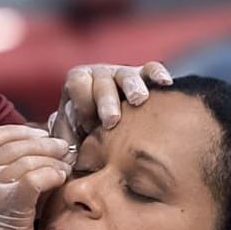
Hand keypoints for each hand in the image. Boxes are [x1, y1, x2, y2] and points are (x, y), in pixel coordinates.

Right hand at [0, 125, 73, 229]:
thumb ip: (6, 176)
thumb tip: (43, 151)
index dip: (21, 132)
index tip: (42, 135)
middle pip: (12, 145)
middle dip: (43, 144)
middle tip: (64, 148)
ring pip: (26, 160)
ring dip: (51, 160)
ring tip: (65, 166)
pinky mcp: (1, 205)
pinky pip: (34, 178)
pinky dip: (51, 175)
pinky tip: (60, 179)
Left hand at [48, 62, 172, 141]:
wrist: (106, 129)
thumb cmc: (85, 135)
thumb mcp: (70, 139)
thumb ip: (65, 145)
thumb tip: (66, 160)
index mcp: (78, 84)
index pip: (77, 82)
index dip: (83, 103)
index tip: (89, 125)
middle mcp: (99, 74)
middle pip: (102, 81)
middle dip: (106, 101)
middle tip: (111, 120)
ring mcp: (122, 74)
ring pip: (127, 75)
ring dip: (132, 87)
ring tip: (138, 100)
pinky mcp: (144, 76)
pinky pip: (151, 69)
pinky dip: (157, 74)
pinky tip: (165, 83)